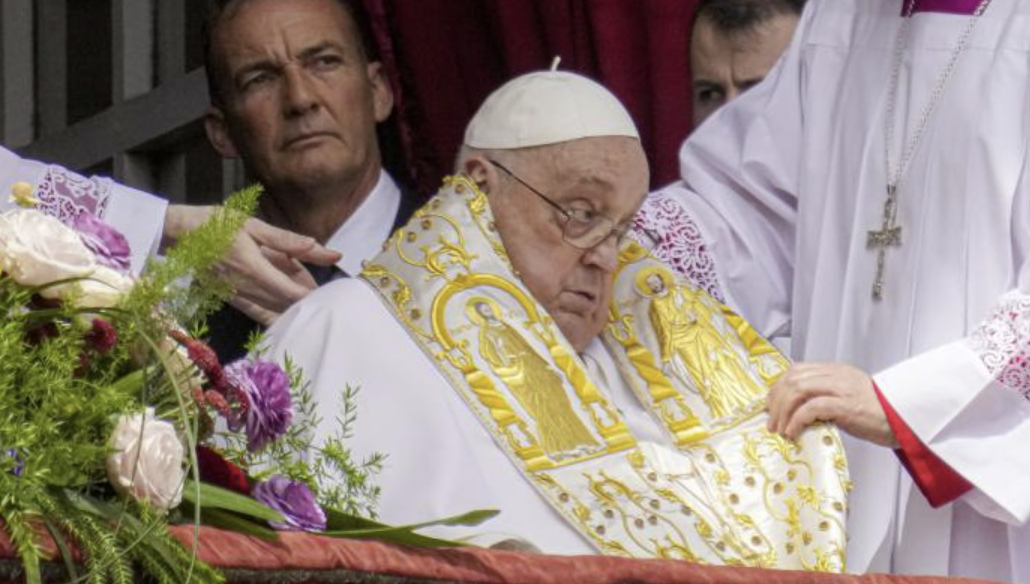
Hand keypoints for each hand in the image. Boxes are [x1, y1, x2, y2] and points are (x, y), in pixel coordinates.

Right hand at [163, 205, 341, 324]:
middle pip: (284, 303)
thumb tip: (316, 245)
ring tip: (311, 302)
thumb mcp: (254, 225)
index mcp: (254, 267)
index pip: (290, 292)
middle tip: (327, 298)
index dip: (311, 296)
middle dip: (306, 301)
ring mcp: (237, 296)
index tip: (331, 295)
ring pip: (272, 310)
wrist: (179, 234)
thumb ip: (286, 240)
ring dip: (292, 307)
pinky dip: (274, 315)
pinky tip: (287, 317)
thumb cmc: (217, 224)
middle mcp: (246, 287)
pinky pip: (257, 313)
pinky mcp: (229, 299)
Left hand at [766, 362, 897, 447]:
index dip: (779, 386)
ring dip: (783, 411)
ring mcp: (842, 389)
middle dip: (776, 400)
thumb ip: (826, 397)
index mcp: (836, 371)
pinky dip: (796, 420)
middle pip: (793, 379)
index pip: (798, 370)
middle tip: (771, 420)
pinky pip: (812, 408)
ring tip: (780, 429)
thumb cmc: (879, 414)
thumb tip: (797, 411)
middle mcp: (837, 375)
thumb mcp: (849, 397)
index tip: (771, 405)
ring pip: (798, 389)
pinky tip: (793, 432)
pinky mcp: (847, 405)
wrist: (907, 421)